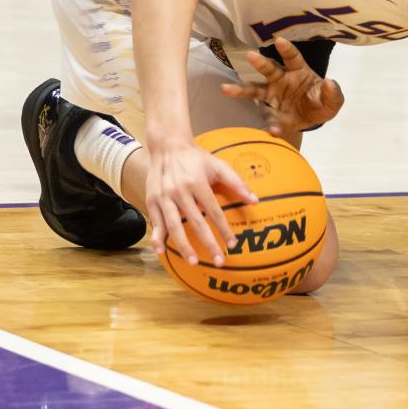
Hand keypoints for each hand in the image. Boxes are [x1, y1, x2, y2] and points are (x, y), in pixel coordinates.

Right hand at [144, 139, 259, 265]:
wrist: (168, 146)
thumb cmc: (197, 159)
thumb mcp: (218, 166)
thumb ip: (237, 183)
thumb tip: (256, 201)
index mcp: (197, 182)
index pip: (214, 211)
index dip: (224, 229)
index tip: (233, 244)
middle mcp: (179, 190)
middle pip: (196, 222)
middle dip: (208, 243)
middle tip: (219, 261)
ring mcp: (164, 196)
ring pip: (174, 226)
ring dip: (183, 245)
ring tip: (194, 262)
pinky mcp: (152, 200)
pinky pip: (155, 222)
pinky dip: (157, 237)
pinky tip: (161, 251)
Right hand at [222, 37, 344, 136]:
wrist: (312, 119)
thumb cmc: (320, 102)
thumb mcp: (333, 101)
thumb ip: (333, 92)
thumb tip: (330, 82)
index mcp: (298, 71)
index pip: (292, 58)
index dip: (287, 49)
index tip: (279, 40)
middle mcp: (281, 80)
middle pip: (269, 69)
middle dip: (260, 63)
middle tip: (250, 55)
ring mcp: (272, 96)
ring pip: (255, 90)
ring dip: (242, 89)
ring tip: (226, 89)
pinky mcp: (270, 113)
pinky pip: (267, 118)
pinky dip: (270, 125)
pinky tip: (272, 130)